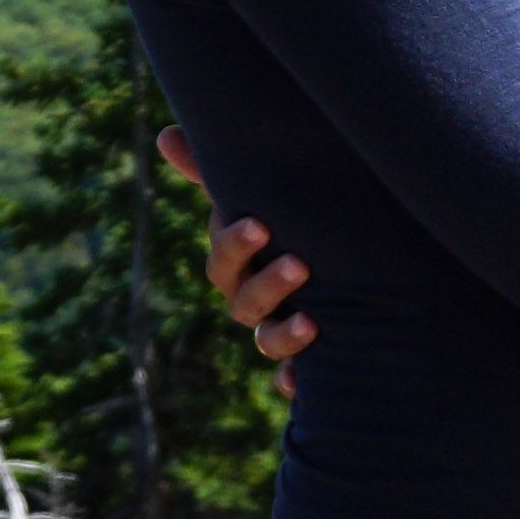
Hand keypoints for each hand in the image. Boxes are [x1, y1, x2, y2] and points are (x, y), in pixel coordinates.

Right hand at [157, 127, 314, 387]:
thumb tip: (166, 135)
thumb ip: (215, 170)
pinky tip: (304, 379)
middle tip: (298, 265)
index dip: (235, 246)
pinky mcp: (307, 360)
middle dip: (266, 286)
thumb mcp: (264, 195)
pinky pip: (292, 381)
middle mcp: (255, 301)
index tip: (259, 225)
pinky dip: (294, 383)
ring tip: (311, 321)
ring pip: (266, 342)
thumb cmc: (292, 224)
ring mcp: (279, 331)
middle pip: (243, 303)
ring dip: (282, 335)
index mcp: (241, 264)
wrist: (353, 267)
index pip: (224, 260)